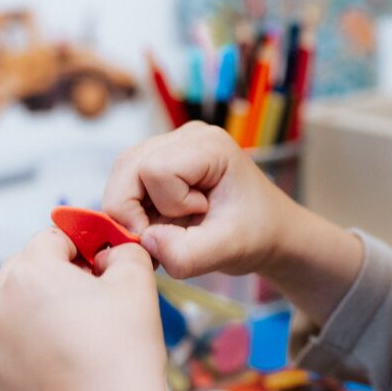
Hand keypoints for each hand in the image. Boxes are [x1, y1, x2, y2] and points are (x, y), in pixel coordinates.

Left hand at [0, 229, 180, 390]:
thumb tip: (110, 253)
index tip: (108, 265)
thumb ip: (124, 250)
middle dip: (60, 276)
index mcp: (29, 272)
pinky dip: (35, 345)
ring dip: (45, 310)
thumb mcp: (137, 282)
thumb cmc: (124, 349)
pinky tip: (68, 363)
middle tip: (98, 299)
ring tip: (85, 336)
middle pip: (28, 270)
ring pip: (18, 309)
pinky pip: (13, 345)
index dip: (85, 245)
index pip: (53, 237)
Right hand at [104, 121, 364, 325]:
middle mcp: (187, 136)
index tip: (197, 220)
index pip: (154, 170)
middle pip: (127, 166)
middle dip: (136, 210)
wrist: (270, 232)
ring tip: (171, 228)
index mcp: (210, 145)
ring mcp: (171, 144)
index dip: (165, 206)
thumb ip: (186, 254)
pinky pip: (127, 182)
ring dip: (136, 211)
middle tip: (169, 234)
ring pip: (122, 175)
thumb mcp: (227, 251)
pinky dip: (137, 209)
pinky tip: (165, 223)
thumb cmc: (256, 234)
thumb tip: (145, 241)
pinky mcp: (161, 159)